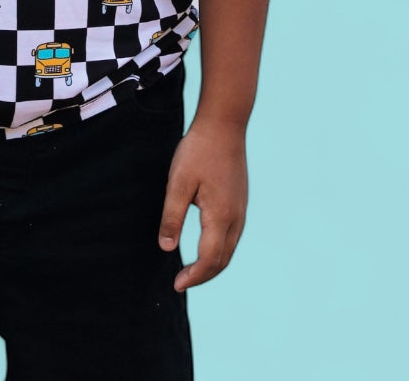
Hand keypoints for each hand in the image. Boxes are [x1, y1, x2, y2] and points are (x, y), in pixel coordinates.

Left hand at [158, 114, 247, 290]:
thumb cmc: (198, 151)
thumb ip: (172, 217)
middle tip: (182, 282)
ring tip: (192, 270)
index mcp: (220, 216)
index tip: (176, 284)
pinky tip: (206, 246)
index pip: (209, 259)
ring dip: (212, 265)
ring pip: (230, 249)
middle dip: (203, 276)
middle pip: (222, 260)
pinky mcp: (240, 201)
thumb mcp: (178, 182)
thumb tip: (167, 248)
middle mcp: (236, 217)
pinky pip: (232, 236)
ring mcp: (241, 209)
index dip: (193, 276)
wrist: (224, 124)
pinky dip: (219, 249)